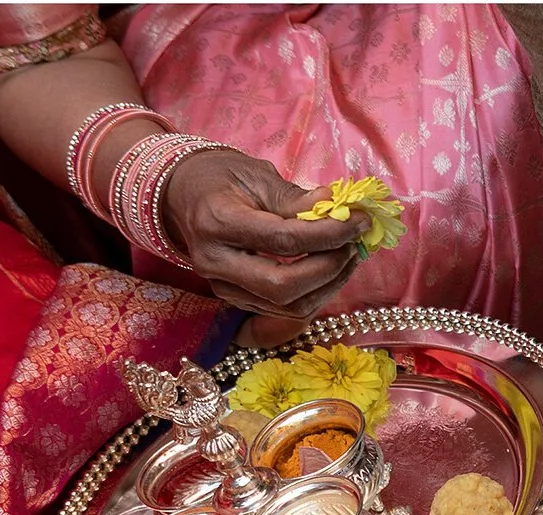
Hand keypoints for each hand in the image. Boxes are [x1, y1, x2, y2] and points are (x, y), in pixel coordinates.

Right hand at [160, 148, 365, 322]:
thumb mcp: (256, 175)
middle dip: (329, 269)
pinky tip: (331, 269)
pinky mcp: (234, 299)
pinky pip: (284, 310)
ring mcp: (222, 287)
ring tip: (348, 255)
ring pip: (288, 307)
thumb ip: (295, 199)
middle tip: (354, 243)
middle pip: (284, 286)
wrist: (182, 195)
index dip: (328, 234)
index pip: (283, 240)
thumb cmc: (221, 179)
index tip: (359, 221)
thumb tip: (338, 209)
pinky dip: (315, 294)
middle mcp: (215, 262)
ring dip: (329, 285)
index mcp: (218, 222)